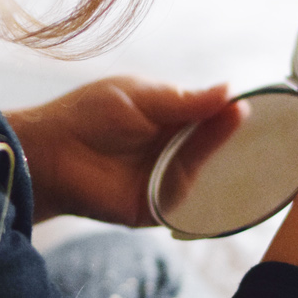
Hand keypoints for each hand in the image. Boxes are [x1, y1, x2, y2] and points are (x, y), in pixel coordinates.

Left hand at [7, 78, 231, 224]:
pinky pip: (190, 198)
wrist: (50, 153)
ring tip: (236, 123)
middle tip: (246, 112)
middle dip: (232, 129)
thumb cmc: (86, 115)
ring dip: (221, 148)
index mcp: (169, 120)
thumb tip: (230, 89)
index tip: (248, 99)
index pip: (210, 115)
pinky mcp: (158, 208)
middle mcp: (173, 151)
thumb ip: (184, 99)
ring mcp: (167, 180)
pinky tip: (220, 161)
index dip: (229, 109)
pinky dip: (205, 181)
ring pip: (207, 167)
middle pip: (215, 143)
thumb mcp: (141, 96)